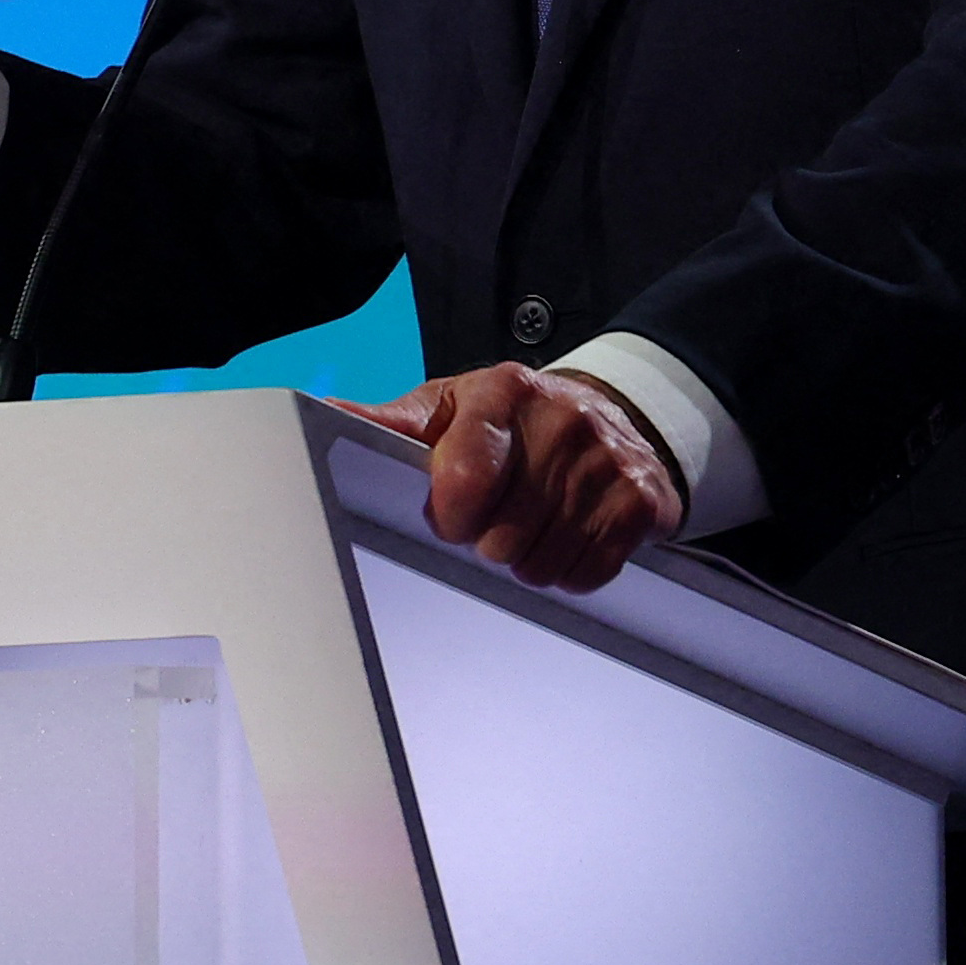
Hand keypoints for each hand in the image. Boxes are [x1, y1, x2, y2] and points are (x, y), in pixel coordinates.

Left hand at [342, 363, 683, 592]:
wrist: (612, 413)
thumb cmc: (510, 423)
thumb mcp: (450, 409)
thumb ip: (390, 421)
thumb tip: (322, 412)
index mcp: (504, 391)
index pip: (463, 478)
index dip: (451, 516)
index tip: (453, 514)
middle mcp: (564, 419)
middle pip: (501, 539)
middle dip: (491, 540)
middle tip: (498, 517)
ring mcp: (609, 461)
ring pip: (542, 564)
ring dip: (528, 559)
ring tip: (533, 524)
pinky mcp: (643, 502)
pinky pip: (587, 573)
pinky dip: (571, 568)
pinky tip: (569, 534)